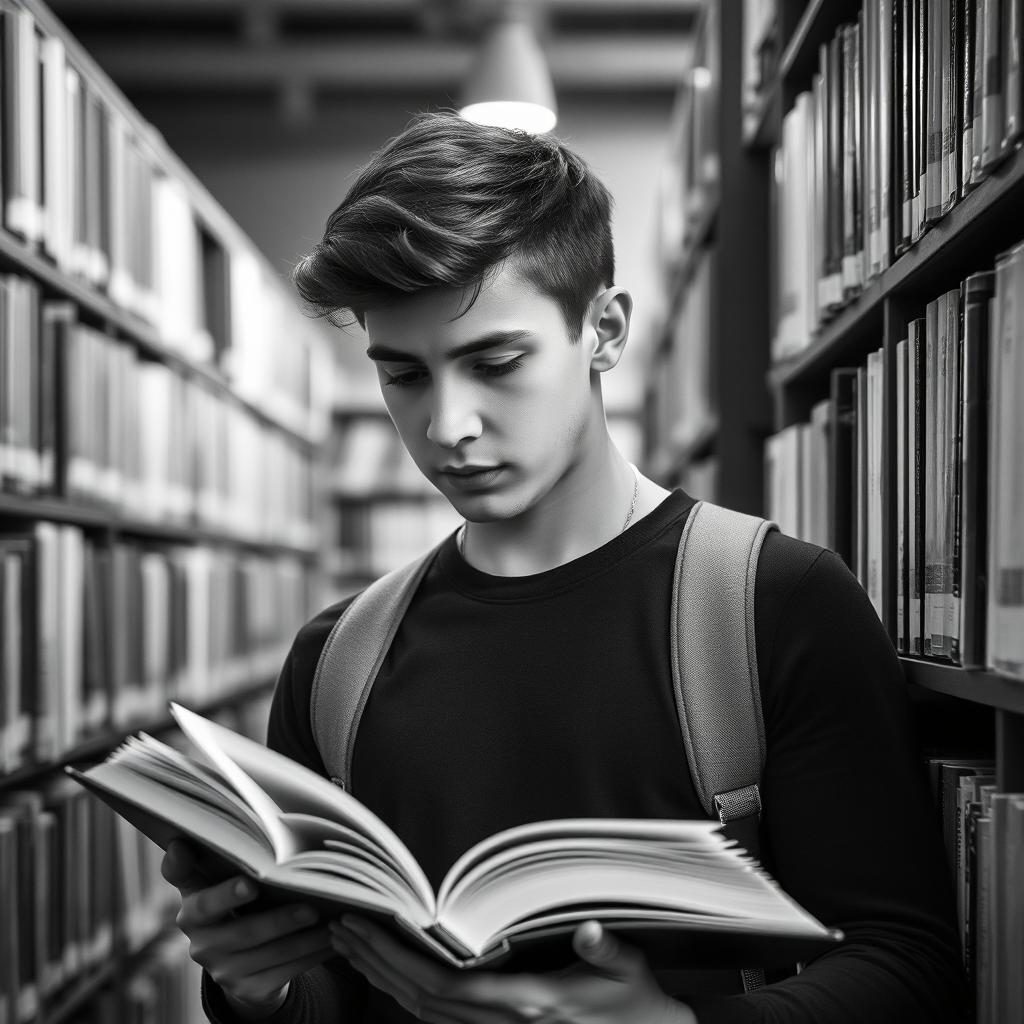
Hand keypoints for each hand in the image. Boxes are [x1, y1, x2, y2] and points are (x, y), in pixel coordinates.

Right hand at [161, 839, 333, 1018]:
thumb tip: (211, 830)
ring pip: (270, 954)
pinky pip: (284, 973)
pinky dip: (311, 955)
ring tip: (332, 922)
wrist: (239, 959)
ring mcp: (223, 970)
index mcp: (193, 909)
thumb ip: (220, 857)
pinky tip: (332, 941)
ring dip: (305, 939)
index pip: (196, 897)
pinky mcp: (247, 989)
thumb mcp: (221, 882)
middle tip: (309, 908)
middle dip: (278, 921)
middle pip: (242, 932)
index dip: (214, 888)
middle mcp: (202, 943)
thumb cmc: (236, 902)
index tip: (242, 879)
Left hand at [329, 914, 696, 1023]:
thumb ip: (606, 952)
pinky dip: (408, 995)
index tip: (371, 927)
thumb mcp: (630, 972)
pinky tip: (392, 975)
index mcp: (527, 1003)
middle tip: (342, 928)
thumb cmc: (637, 1004)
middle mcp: (503, 1023)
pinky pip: (440, 1020)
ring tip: (352, 947)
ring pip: (424, 1014)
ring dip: (384, 979)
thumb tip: (588, 932)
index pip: (447, 984)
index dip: (401, 958)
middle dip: (376, 963)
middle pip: (421, 999)